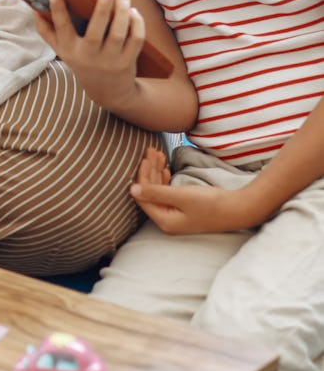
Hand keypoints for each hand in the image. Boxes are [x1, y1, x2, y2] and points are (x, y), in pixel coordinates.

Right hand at [34, 0, 146, 107]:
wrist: (107, 91)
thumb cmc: (82, 62)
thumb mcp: (62, 51)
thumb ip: (47, 31)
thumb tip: (34, 10)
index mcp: (69, 50)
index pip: (62, 28)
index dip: (57, 11)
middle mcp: (89, 56)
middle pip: (96, 31)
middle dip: (102, 9)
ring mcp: (109, 60)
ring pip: (119, 33)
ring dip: (123, 12)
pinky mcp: (128, 61)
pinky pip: (135, 39)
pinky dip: (137, 24)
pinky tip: (133, 12)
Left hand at [130, 146, 258, 234]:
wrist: (238, 209)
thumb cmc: (211, 204)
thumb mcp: (181, 196)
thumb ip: (156, 192)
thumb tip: (132, 189)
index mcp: (164, 220)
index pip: (143, 196)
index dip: (142, 176)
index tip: (146, 157)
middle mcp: (167, 220)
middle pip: (150, 192)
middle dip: (149, 171)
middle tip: (152, 150)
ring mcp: (175, 215)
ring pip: (159, 190)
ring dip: (157, 172)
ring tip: (157, 153)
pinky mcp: (183, 209)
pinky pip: (168, 193)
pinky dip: (165, 179)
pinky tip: (164, 168)